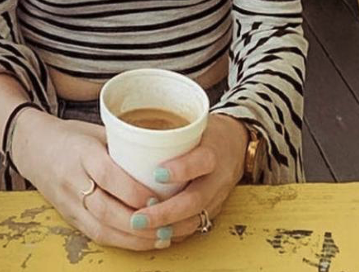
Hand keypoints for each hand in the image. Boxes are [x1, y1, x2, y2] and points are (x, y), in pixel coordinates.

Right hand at [11, 110, 165, 250]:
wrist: (32, 147)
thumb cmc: (70, 135)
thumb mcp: (95, 130)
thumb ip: (123, 144)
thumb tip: (163, 154)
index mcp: (81, 152)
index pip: (107, 175)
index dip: (132, 190)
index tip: (158, 198)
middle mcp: (72, 180)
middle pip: (105, 209)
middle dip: (139, 222)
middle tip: (169, 225)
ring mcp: (68, 202)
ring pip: (101, 228)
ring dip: (135, 239)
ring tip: (164, 238)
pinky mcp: (69, 218)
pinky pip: (96, 235)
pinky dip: (122, 242)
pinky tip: (144, 242)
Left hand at [127, 114, 248, 245]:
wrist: (236, 145)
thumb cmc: (206, 132)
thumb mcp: (192, 124)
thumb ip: (166, 130)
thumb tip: (122, 130)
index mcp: (213, 151)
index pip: (202, 161)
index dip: (181, 169)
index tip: (157, 173)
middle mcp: (217, 178)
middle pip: (195, 200)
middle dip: (164, 212)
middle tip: (137, 217)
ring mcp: (216, 197)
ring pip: (194, 219)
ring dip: (168, 228)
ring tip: (142, 230)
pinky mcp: (213, 210)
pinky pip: (195, 226)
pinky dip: (175, 233)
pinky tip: (155, 234)